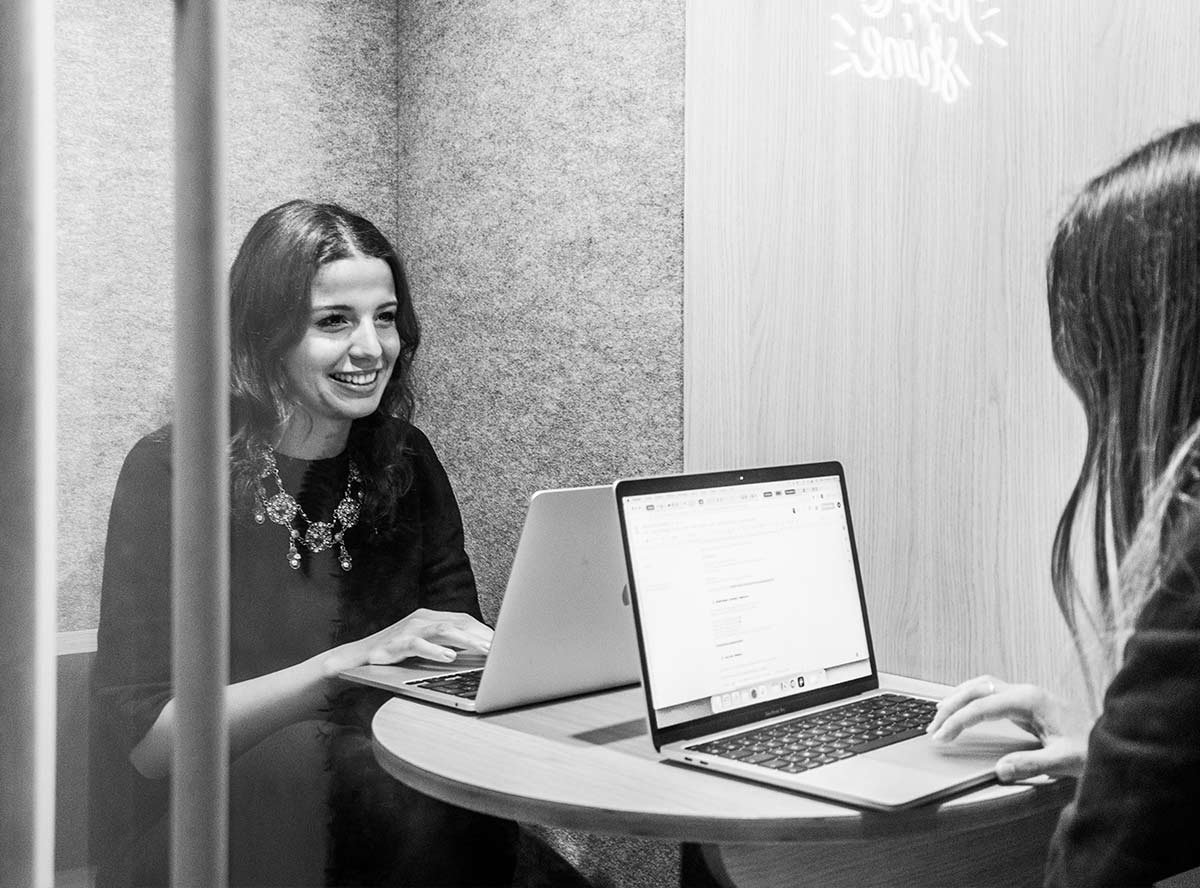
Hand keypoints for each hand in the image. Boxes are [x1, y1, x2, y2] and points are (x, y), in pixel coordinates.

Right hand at [321, 608, 492, 674]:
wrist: (354, 660)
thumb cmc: (394, 655)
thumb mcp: (425, 648)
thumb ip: (448, 646)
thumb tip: (480, 654)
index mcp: (431, 618)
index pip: (465, 621)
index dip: (486, 631)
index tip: (506, 643)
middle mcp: (421, 619)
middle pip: (459, 622)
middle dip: (482, 635)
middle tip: (502, 649)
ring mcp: (408, 629)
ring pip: (442, 629)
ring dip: (466, 640)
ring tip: (485, 650)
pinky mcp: (395, 644)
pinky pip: (417, 644)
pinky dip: (434, 650)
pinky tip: (449, 657)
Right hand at [925, 675, 1091, 780]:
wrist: (1116, 737)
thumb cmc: (1091, 747)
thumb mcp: (1063, 761)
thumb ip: (1031, 764)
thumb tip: (1000, 769)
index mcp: (1030, 700)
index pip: (982, 707)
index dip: (958, 722)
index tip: (941, 737)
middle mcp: (1026, 691)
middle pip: (976, 689)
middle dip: (951, 706)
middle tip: (933, 727)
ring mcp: (1027, 693)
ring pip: (981, 685)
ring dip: (958, 698)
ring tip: (940, 716)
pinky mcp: (1028, 700)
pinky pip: (990, 691)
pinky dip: (971, 697)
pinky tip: (964, 709)